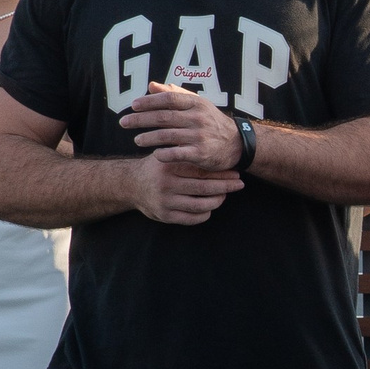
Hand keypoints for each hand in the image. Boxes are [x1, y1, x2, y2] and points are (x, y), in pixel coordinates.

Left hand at [120, 85, 243, 173]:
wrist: (237, 144)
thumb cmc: (211, 122)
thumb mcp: (197, 105)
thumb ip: (175, 94)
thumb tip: (151, 86)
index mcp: (196, 104)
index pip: (169, 98)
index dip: (149, 101)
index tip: (133, 105)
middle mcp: (198, 118)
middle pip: (164, 117)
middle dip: (141, 119)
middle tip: (124, 122)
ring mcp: (200, 136)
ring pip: (167, 135)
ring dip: (148, 138)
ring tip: (136, 140)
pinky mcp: (201, 154)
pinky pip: (177, 154)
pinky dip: (164, 154)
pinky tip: (154, 155)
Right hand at [128, 152, 243, 225]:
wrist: (130, 184)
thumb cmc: (156, 167)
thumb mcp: (167, 155)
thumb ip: (186, 152)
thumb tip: (217, 149)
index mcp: (169, 166)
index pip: (202, 171)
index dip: (221, 173)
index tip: (236, 173)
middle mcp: (166, 184)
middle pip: (204, 189)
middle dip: (225, 187)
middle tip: (239, 184)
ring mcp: (165, 202)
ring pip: (200, 206)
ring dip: (217, 201)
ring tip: (224, 195)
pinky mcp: (164, 216)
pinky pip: (191, 219)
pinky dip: (204, 214)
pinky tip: (210, 208)